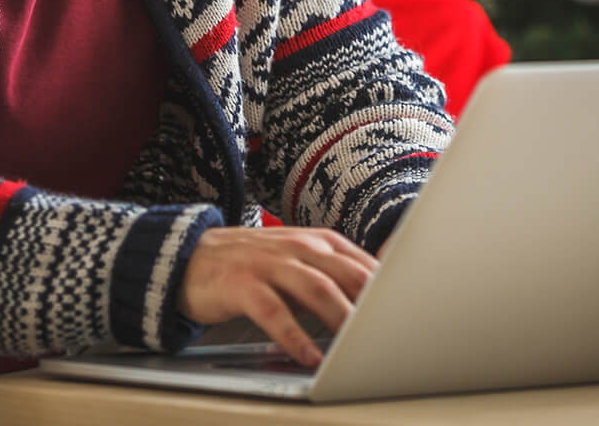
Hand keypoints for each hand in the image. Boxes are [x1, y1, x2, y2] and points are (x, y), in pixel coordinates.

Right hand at [176, 227, 377, 365]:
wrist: (189, 257)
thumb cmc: (252, 263)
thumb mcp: (297, 259)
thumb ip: (333, 274)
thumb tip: (375, 298)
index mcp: (317, 241)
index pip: (362, 262)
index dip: (387, 286)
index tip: (409, 310)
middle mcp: (298, 248)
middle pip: (346, 273)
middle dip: (373, 301)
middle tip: (393, 329)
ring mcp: (270, 264)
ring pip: (316, 289)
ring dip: (341, 317)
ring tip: (358, 344)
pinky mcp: (243, 285)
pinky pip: (274, 313)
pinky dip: (295, 336)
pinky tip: (309, 356)